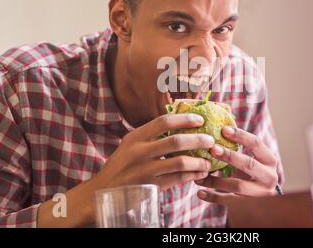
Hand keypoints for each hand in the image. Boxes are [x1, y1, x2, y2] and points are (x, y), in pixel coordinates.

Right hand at [93, 113, 214, 190]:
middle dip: (198, 139)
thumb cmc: (121, 166)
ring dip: (198, 161)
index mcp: (135, 137)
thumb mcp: (129, 146)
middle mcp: (139, 151)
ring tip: (208, 161)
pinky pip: (177, 179)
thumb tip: (178, 125)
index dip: (184, 119)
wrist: (101, 192)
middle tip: (211, 140)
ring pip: (179, 162)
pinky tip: (199, 174)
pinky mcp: (150, 186)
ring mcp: (145, 170)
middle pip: (175, 141)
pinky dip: (191, 176)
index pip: (163, 122)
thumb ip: (149, 136)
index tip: (200, 119)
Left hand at [195, 126, 278, 204]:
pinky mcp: (250, 206)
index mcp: (270, 160)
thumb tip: (221, 117)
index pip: (256, 143)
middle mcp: (269, 176)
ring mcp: (261, 193)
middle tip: (212, 149)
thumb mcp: (255, 158)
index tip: (224, 129)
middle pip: (248, 164)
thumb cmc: (254, 172)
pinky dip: (213, 197)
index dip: (240, 136)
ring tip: (199, 174)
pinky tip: (200, 192)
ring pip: (237, 186)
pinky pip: (229, 202)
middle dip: (229, 156)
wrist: (265, 200)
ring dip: (216, 179)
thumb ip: (242, 145)